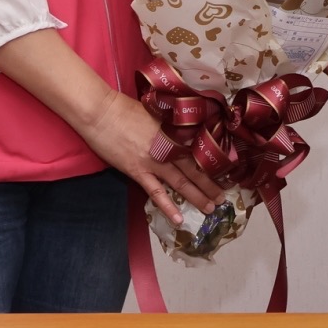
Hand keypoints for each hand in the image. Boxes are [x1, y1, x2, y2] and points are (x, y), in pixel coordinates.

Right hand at [78, 88, 223, 223]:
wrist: (101, 112)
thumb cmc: (126, 107)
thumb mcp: (157, 112)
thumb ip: (170, 125)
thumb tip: (182, 133)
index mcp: (175, 131)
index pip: (199, 151)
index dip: (212, 164)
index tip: (225, 173)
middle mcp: (169, 148)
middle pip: (195, 169)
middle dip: (210, 185)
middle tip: (223, 198)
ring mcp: (154, 161)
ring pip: (181, 182)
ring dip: (197, 197)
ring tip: (210, 209)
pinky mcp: (138, 171)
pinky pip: (156, 192)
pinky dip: (168, 206)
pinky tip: (178, 219)